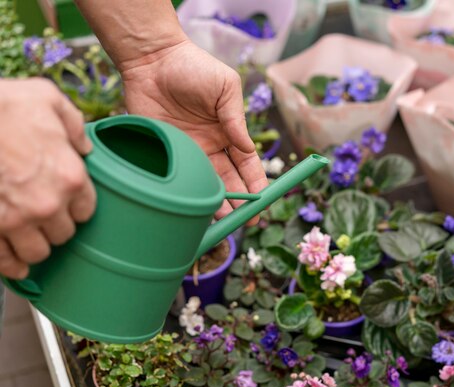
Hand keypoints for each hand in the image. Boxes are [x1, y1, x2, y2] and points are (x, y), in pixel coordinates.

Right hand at [0, 78, 95, 278]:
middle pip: (64, 235)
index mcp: (71, 177)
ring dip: (34, 246)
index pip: (87, 212)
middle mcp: (48, 204)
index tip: (66, 202)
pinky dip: (9, 265)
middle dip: (55, 226)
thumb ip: (74, 125)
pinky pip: (4, 260)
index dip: (75, 207)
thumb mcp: (49, 99)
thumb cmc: (3, 103)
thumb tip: (85, 145)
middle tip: (45, 216)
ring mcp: (16, 219)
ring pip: (37, 253)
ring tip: (29, 236)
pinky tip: (14, 264)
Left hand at [120, 41, 268, 223]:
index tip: (264, 201)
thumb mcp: (225, 87)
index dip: (258, 183)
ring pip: (207, 186)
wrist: (152, 59)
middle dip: (241, 203)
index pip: (248, 165)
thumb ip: (236, 119)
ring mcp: (188, 153)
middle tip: (247, 222)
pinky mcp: (166, 153)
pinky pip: (180, 179)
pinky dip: (188, 195)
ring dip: (217, 205)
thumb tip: (249, 149)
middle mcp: (211, 147)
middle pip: (230, 181)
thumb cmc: (194, 67)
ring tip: (225, 223)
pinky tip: (195, 210)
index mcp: (230, 132)